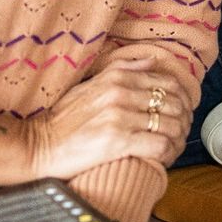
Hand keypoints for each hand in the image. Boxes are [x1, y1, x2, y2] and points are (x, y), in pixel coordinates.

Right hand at [25, 56, 189, 176]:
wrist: (37, 146)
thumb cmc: (62, 120)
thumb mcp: (90, 85)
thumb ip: (122, 70)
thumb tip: (151, 61)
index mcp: (117, 78)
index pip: (168, 83)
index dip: (184, 99)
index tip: (183, 113)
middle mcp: (120, 93)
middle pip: (175, 104)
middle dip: (184, 121)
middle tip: (181, 133)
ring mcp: (119, 117)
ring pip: (171, 126)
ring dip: (178, 140)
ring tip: (172, 149)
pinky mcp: (117, 142)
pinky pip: (159, 146)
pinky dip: (167, 154)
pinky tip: (163, 160)